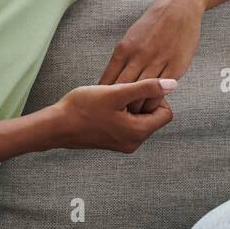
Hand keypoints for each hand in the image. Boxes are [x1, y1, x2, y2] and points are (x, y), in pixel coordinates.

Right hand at [50, 79, 176, 151]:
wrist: (55, 126)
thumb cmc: (83, 108)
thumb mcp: (117, 93)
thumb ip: (146, 87)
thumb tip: (174, 84)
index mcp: (138, 132)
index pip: (166, 112)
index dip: (155, 96)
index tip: (136, 89)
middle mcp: (133, 142)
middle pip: (154, 116)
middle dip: (142, 101)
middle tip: (122, 92)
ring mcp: (122, 144)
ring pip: (140, 119)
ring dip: (130, 106)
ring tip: (112, 98)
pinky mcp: (113, 142)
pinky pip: (127, 124)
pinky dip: (121, 112)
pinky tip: (105, 106)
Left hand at [98, 0, 203, 112]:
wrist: (179, 6)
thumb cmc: (153, 24)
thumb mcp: (131, 37)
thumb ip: (123, 58)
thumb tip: (112, 80)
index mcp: (124, 50)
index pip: (108, 81)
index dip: (104, 98)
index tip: (102, 109)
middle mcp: (138, 57)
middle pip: (123, 92)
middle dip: (119, 108)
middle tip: (117, 120)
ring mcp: (157, 62)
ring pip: (142, 95)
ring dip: (137, 109)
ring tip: (134, 119)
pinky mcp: (175, 67)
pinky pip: (161, 91)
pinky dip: (154, 102)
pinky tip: (152, 107)